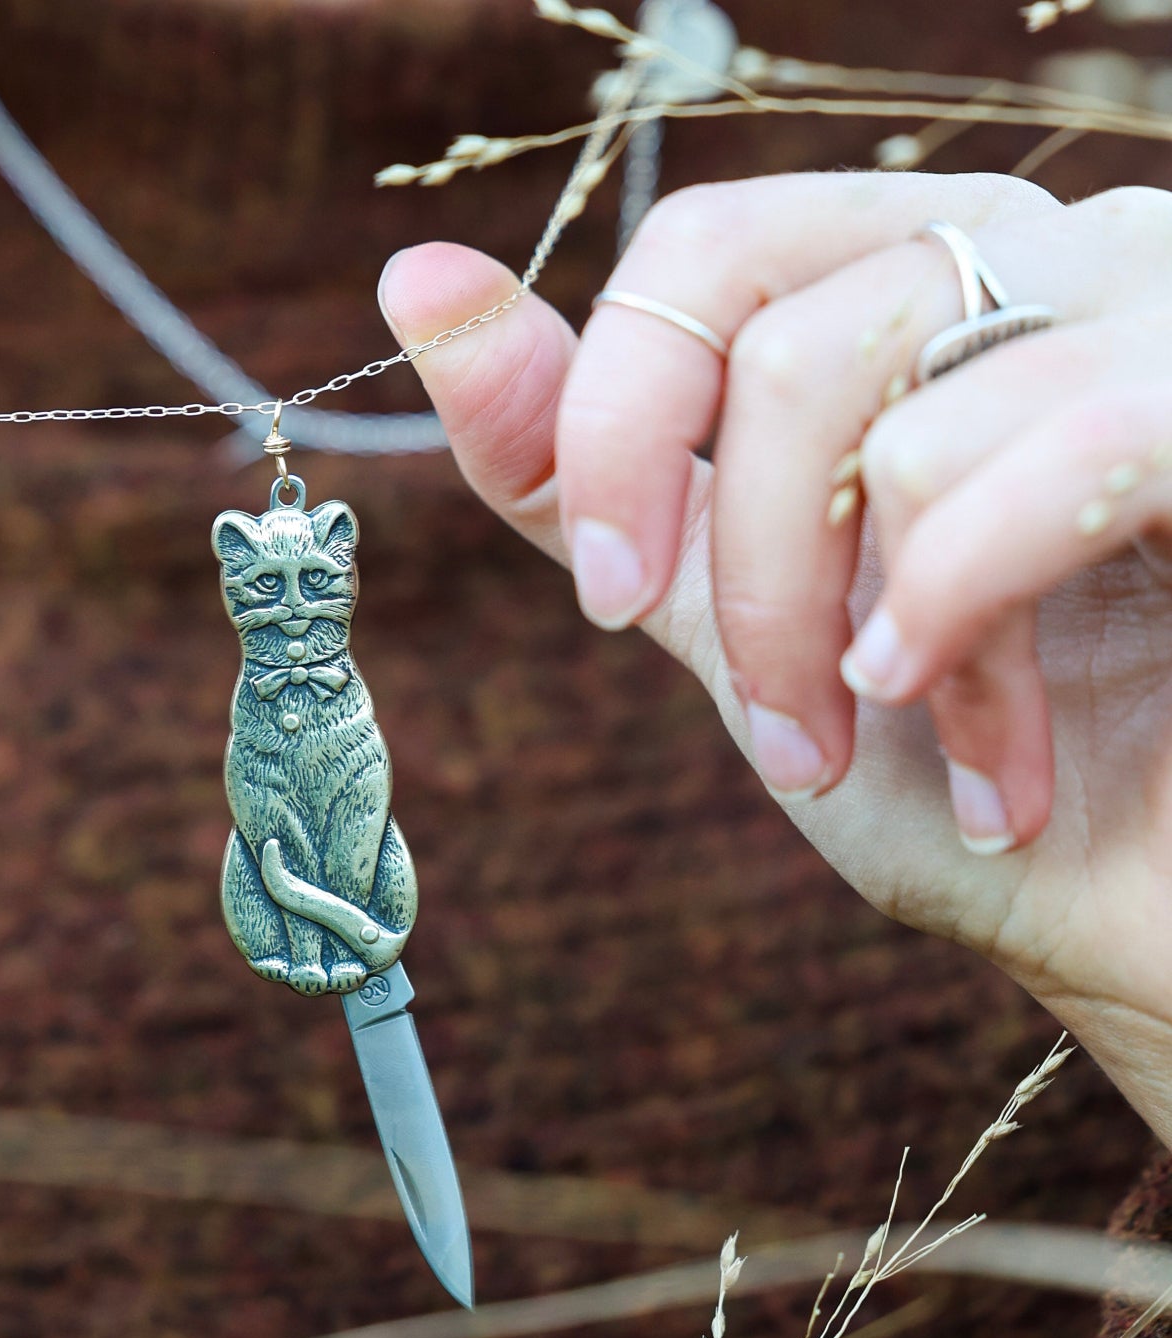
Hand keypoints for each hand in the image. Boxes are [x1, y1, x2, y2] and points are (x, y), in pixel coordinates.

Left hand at [380, 173, 1171, 1144]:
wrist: (1120, 905)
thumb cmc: (936, 766)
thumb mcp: (721, 605)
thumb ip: (588, 468)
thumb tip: (422, 285)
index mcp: (898, 287)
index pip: (704, 249)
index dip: (612, 419)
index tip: (606, 595)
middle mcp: (1027, 258)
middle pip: (780, 342)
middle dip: (742, 576)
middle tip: (784, 735)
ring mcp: (1145, 312)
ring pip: (892, 413)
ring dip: (855, 639)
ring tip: (907, 741)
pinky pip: (1055, 444)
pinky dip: (972, 613)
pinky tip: (993, 743)